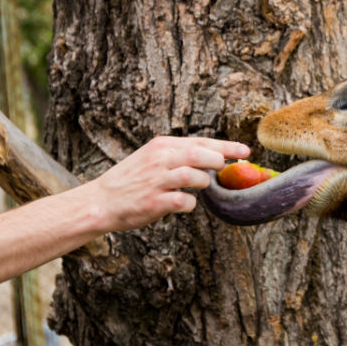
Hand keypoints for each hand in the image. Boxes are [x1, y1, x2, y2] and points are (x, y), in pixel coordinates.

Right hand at [87, 137, 250, 230]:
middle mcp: (160, 160)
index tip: (246, 150)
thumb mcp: (152, 157)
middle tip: (222, 169)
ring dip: (203, 183)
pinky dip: (190, 204)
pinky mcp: (155, 202)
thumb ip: (179, 155)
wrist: (100, 201)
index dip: (227, 146)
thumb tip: (214, 155)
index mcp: (162, 145)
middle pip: (201, 155)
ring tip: (199, 186)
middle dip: (218, 161)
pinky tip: (183, 204)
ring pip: (195, 177)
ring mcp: (157, 181)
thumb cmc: (132, 180)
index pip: (201, 141)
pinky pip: (185, 202)